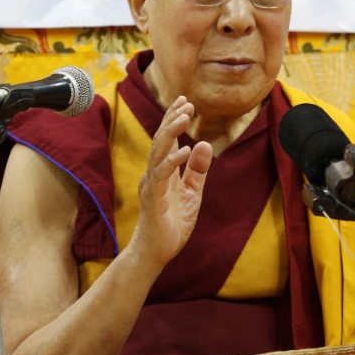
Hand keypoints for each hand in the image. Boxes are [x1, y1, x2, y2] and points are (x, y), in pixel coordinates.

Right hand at [131, 95, 213, 266]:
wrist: (156, 252)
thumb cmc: (171, 224)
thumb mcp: (192, 193)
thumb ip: (197, 170)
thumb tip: (203, 143)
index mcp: (163, 171)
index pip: (166, 140)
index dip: (174, 119)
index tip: (186, 102)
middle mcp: (154, 174)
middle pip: (161, 140)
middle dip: (172, 119)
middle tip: (186, 103)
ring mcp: (152, 185)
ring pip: (159, 152)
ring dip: (171, 132)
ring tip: (185, 116)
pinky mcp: (153, 199)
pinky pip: (162, 176)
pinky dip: (173, 161)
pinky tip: (185, 149)